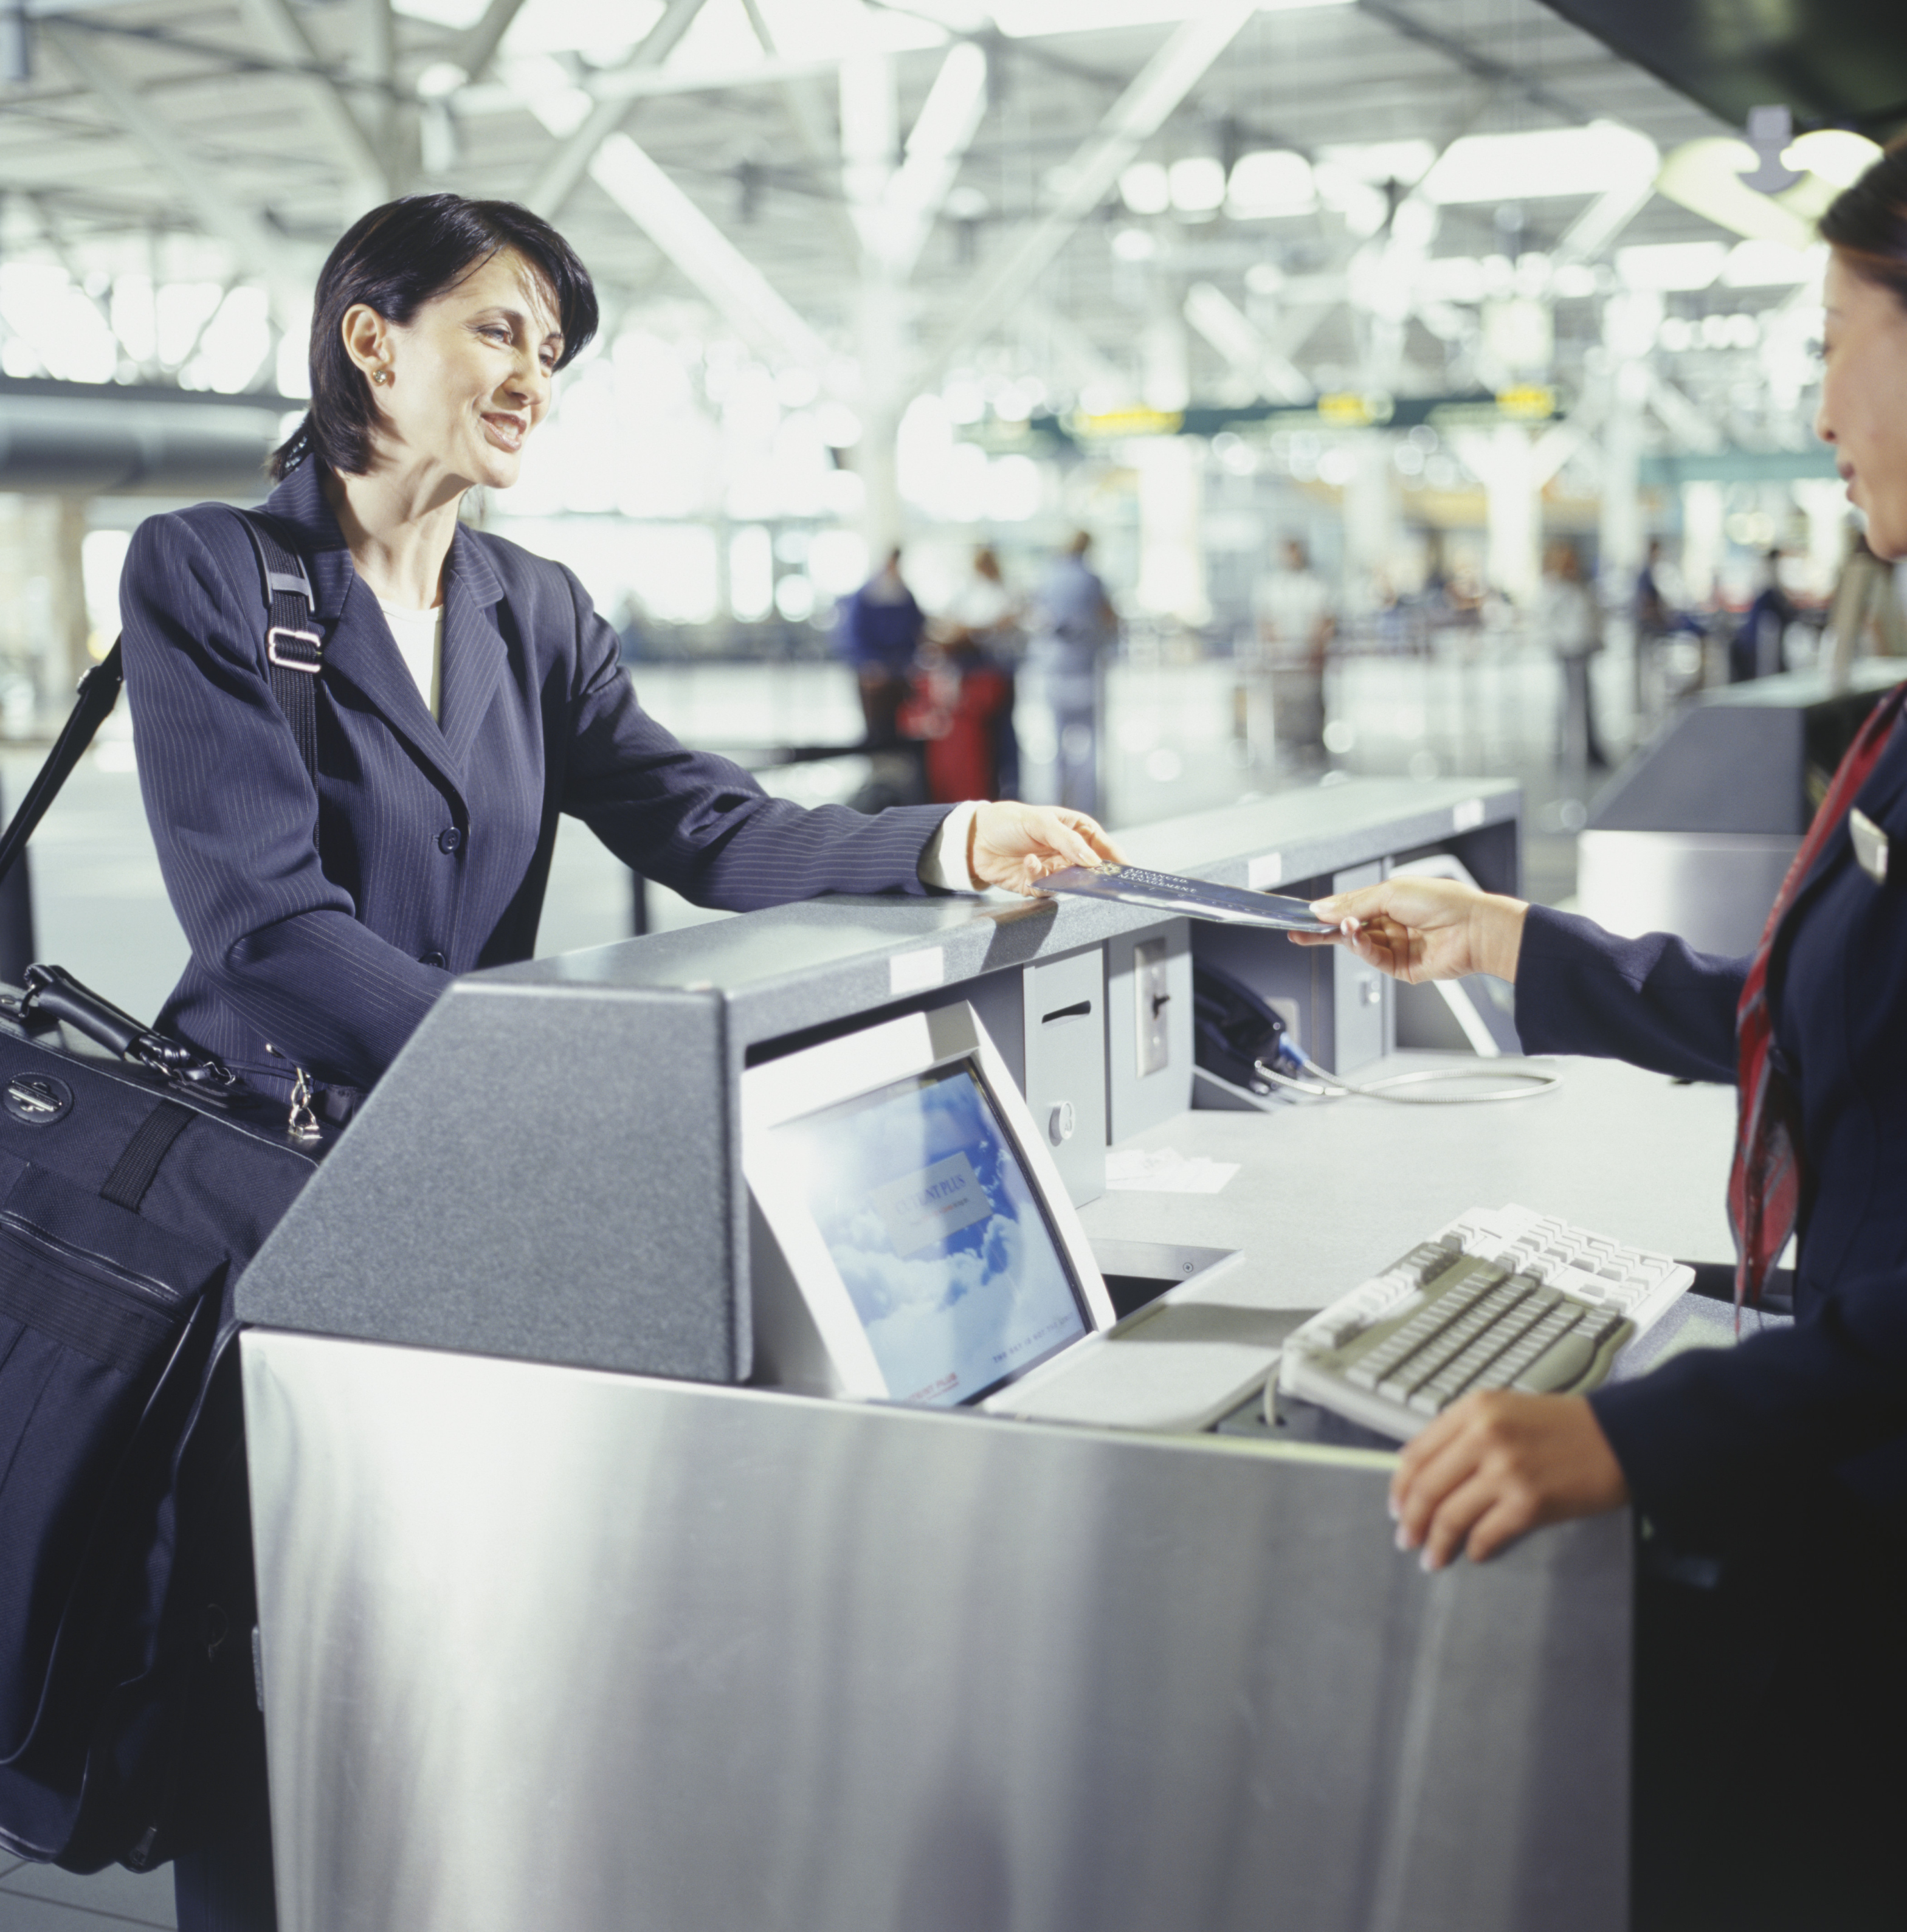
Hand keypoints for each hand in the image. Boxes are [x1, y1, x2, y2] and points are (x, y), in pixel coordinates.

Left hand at [968, 802, 1123, 893]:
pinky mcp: (1035, 884)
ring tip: (1053, 869)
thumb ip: (1067, 841)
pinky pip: (1046, 891)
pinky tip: (1028, 865)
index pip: (1102, 845)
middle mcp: (1066, 852)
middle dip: (1092, 875)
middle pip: (1090, 869)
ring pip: (1070, 884)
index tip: (1126, 870)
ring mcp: (1052, 869)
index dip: (1116, 857)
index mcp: (1074, 830)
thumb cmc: (1008, 820)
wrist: (974, 838)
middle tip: (1095, 880)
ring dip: (1063, 880)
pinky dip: (1039, 880)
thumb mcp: (1040, 822)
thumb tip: (1092, 860)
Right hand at [1288, 875, 1527, 982]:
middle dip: (1324, 930)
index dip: (1328, 912)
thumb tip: (1324, 908)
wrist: (1474, 928)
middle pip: (1349, 929)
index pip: (1350, 908)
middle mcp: (1392, 924)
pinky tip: (1358, 937)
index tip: (1304, 914)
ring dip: (1348, 936)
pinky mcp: (1401, 967)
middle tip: (1299, 932)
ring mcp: (1397, 946)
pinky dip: (1362, 948)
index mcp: (1390, 901)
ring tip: (1343, 928)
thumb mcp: (1390, 892)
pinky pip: (1373, 959)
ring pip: (1359, 945)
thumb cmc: (1445, 901)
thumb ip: (1353, 904)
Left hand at [1391, 1391, 1628, 1568]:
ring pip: (1450, 1514)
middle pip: (1427, 1487)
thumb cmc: (1563, 1426)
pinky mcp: (1530, 1502)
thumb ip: (1463, 1433)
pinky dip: (1473, 1548)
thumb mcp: (1504, 1411)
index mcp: (1474, 1409)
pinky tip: (1472, 1553)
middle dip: (1411, 1519)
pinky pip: (1485, 1534)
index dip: (1400, 1486)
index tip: (1395, 1506)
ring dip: (1436, 1542)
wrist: (1621, 1437)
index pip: (1416, 1453)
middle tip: (1405, 1540)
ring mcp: (1506, 1470)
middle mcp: (1484, 1435)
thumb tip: (1422, 1472)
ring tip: (1431, 1558)